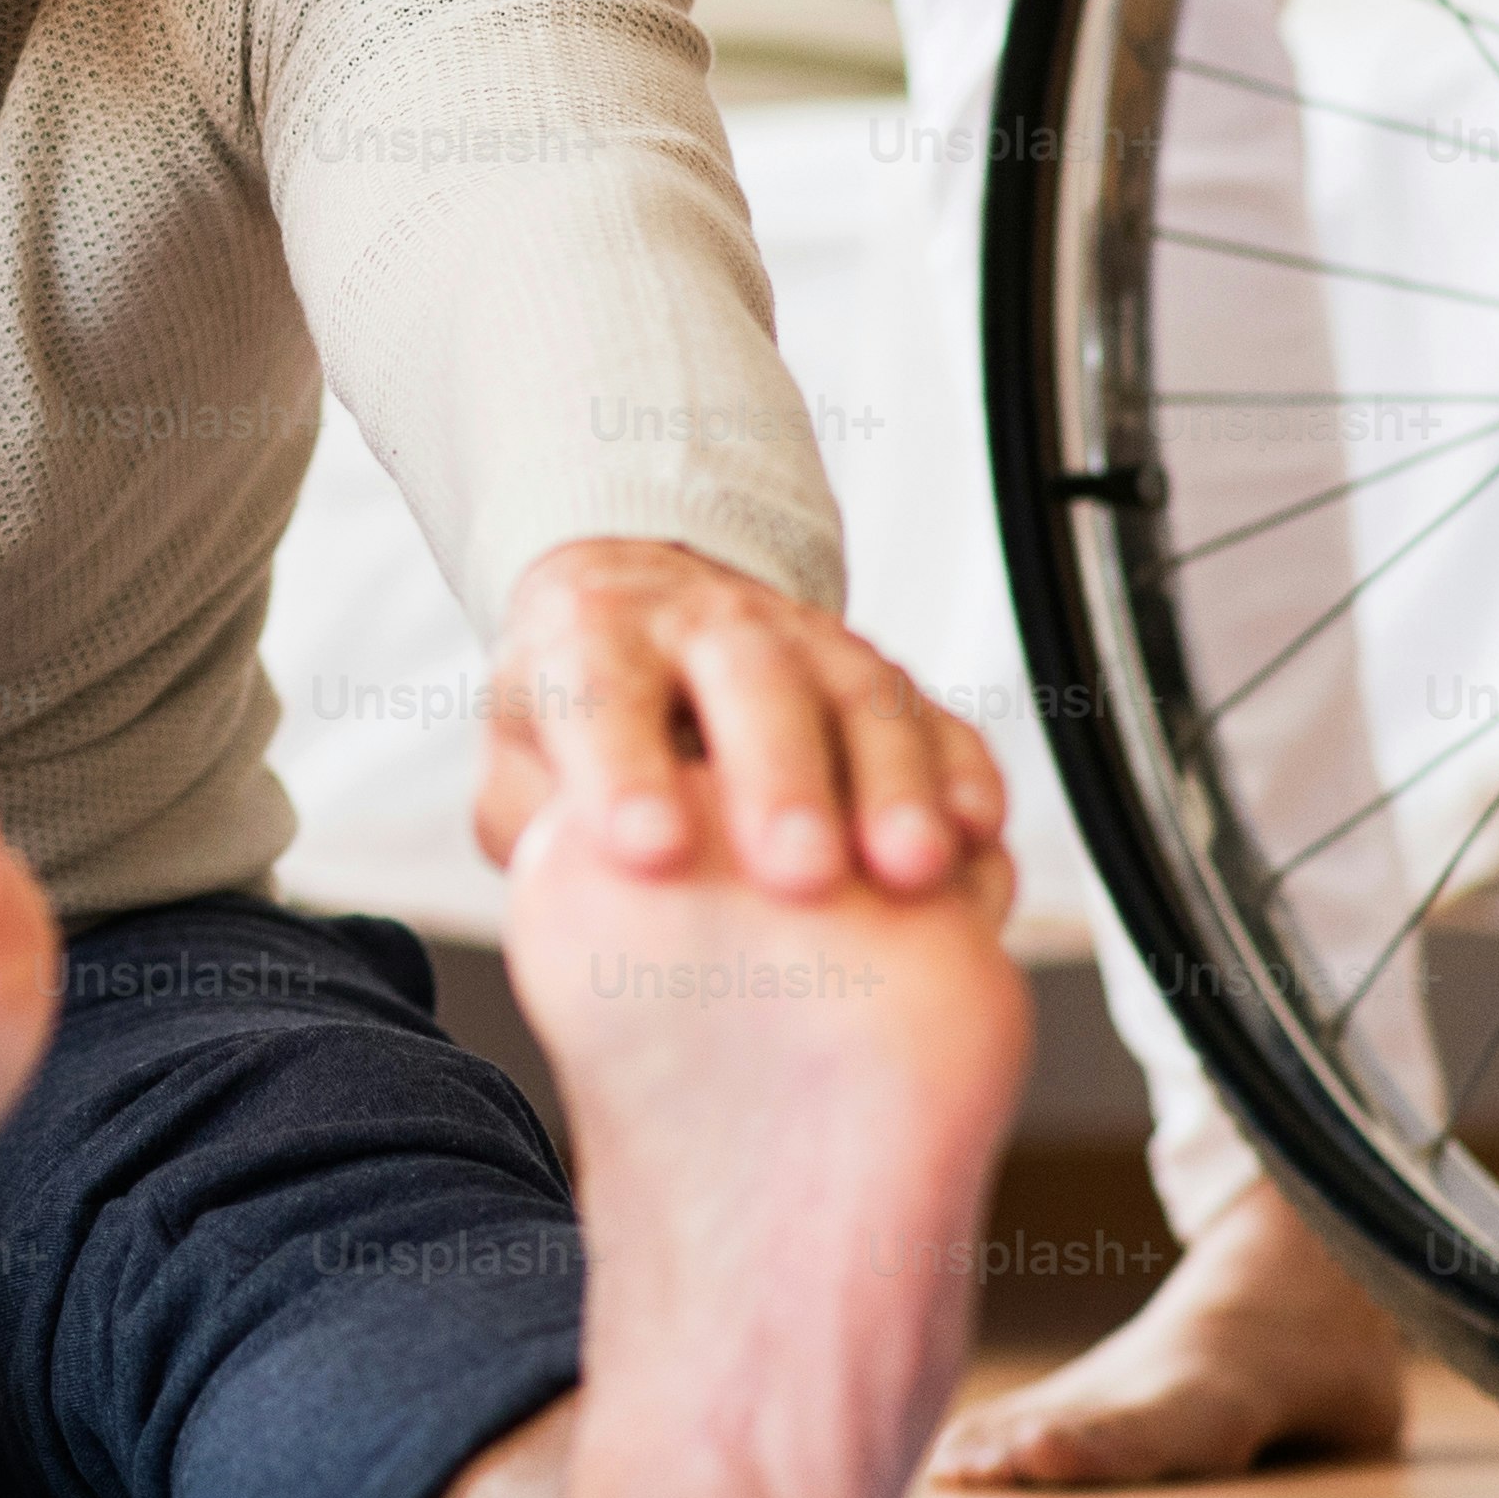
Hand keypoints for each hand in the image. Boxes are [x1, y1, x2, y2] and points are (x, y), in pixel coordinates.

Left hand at [480, 536, 1003, 900]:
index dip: (625, 768)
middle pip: (752, 681)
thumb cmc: (577, 715)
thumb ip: (531, 818)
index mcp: (597, 634)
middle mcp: (708, 625)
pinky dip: (963, 772)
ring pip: (861, 696)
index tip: (648, 852)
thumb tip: (564, 884)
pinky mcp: (883, 681)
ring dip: (893, 783)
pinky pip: (938, 717)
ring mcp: (808, 645)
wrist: (643, 613)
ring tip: (912, 870)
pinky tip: (978, 834)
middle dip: (782, 777)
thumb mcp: (521, 760)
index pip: (604, 691)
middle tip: (798, 870)